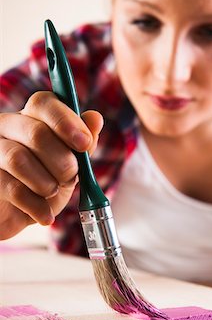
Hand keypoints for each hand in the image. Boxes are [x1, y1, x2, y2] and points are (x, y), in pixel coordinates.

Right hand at [0, 91, 102, 239]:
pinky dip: (36, 206)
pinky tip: (45, 215)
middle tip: (70, 177)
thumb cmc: (45, 183)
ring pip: (18, 159)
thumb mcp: (70, 163)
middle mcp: (7, 127)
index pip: (44, 103)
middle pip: (35, 133)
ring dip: (46, 183)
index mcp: (31, 117)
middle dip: (63, 161)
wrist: (17, 215)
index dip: (67, 121)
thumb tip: (95, 119)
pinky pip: (12, 189)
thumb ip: (83, 143)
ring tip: (51, 192)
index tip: (84, 144)